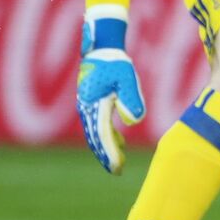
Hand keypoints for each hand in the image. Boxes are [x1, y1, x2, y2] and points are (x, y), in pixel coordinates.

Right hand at [76, 6, 145, 173]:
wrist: (101, 48)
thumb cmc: (115, 62)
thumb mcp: (127, 78)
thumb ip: (131, 99)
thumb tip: (132, 122)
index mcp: (95, 105)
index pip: (103, 136)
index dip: (110, 154)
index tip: (117, 168)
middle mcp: (87, 109)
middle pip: (96, 138)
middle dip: (106, 156)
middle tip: (116, 171)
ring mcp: (87, 106)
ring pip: (96, 133)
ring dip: (105, 148)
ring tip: (116, 162)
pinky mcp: (91, 103)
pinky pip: (98, 124)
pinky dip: (107, 136)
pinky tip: (118, 142)